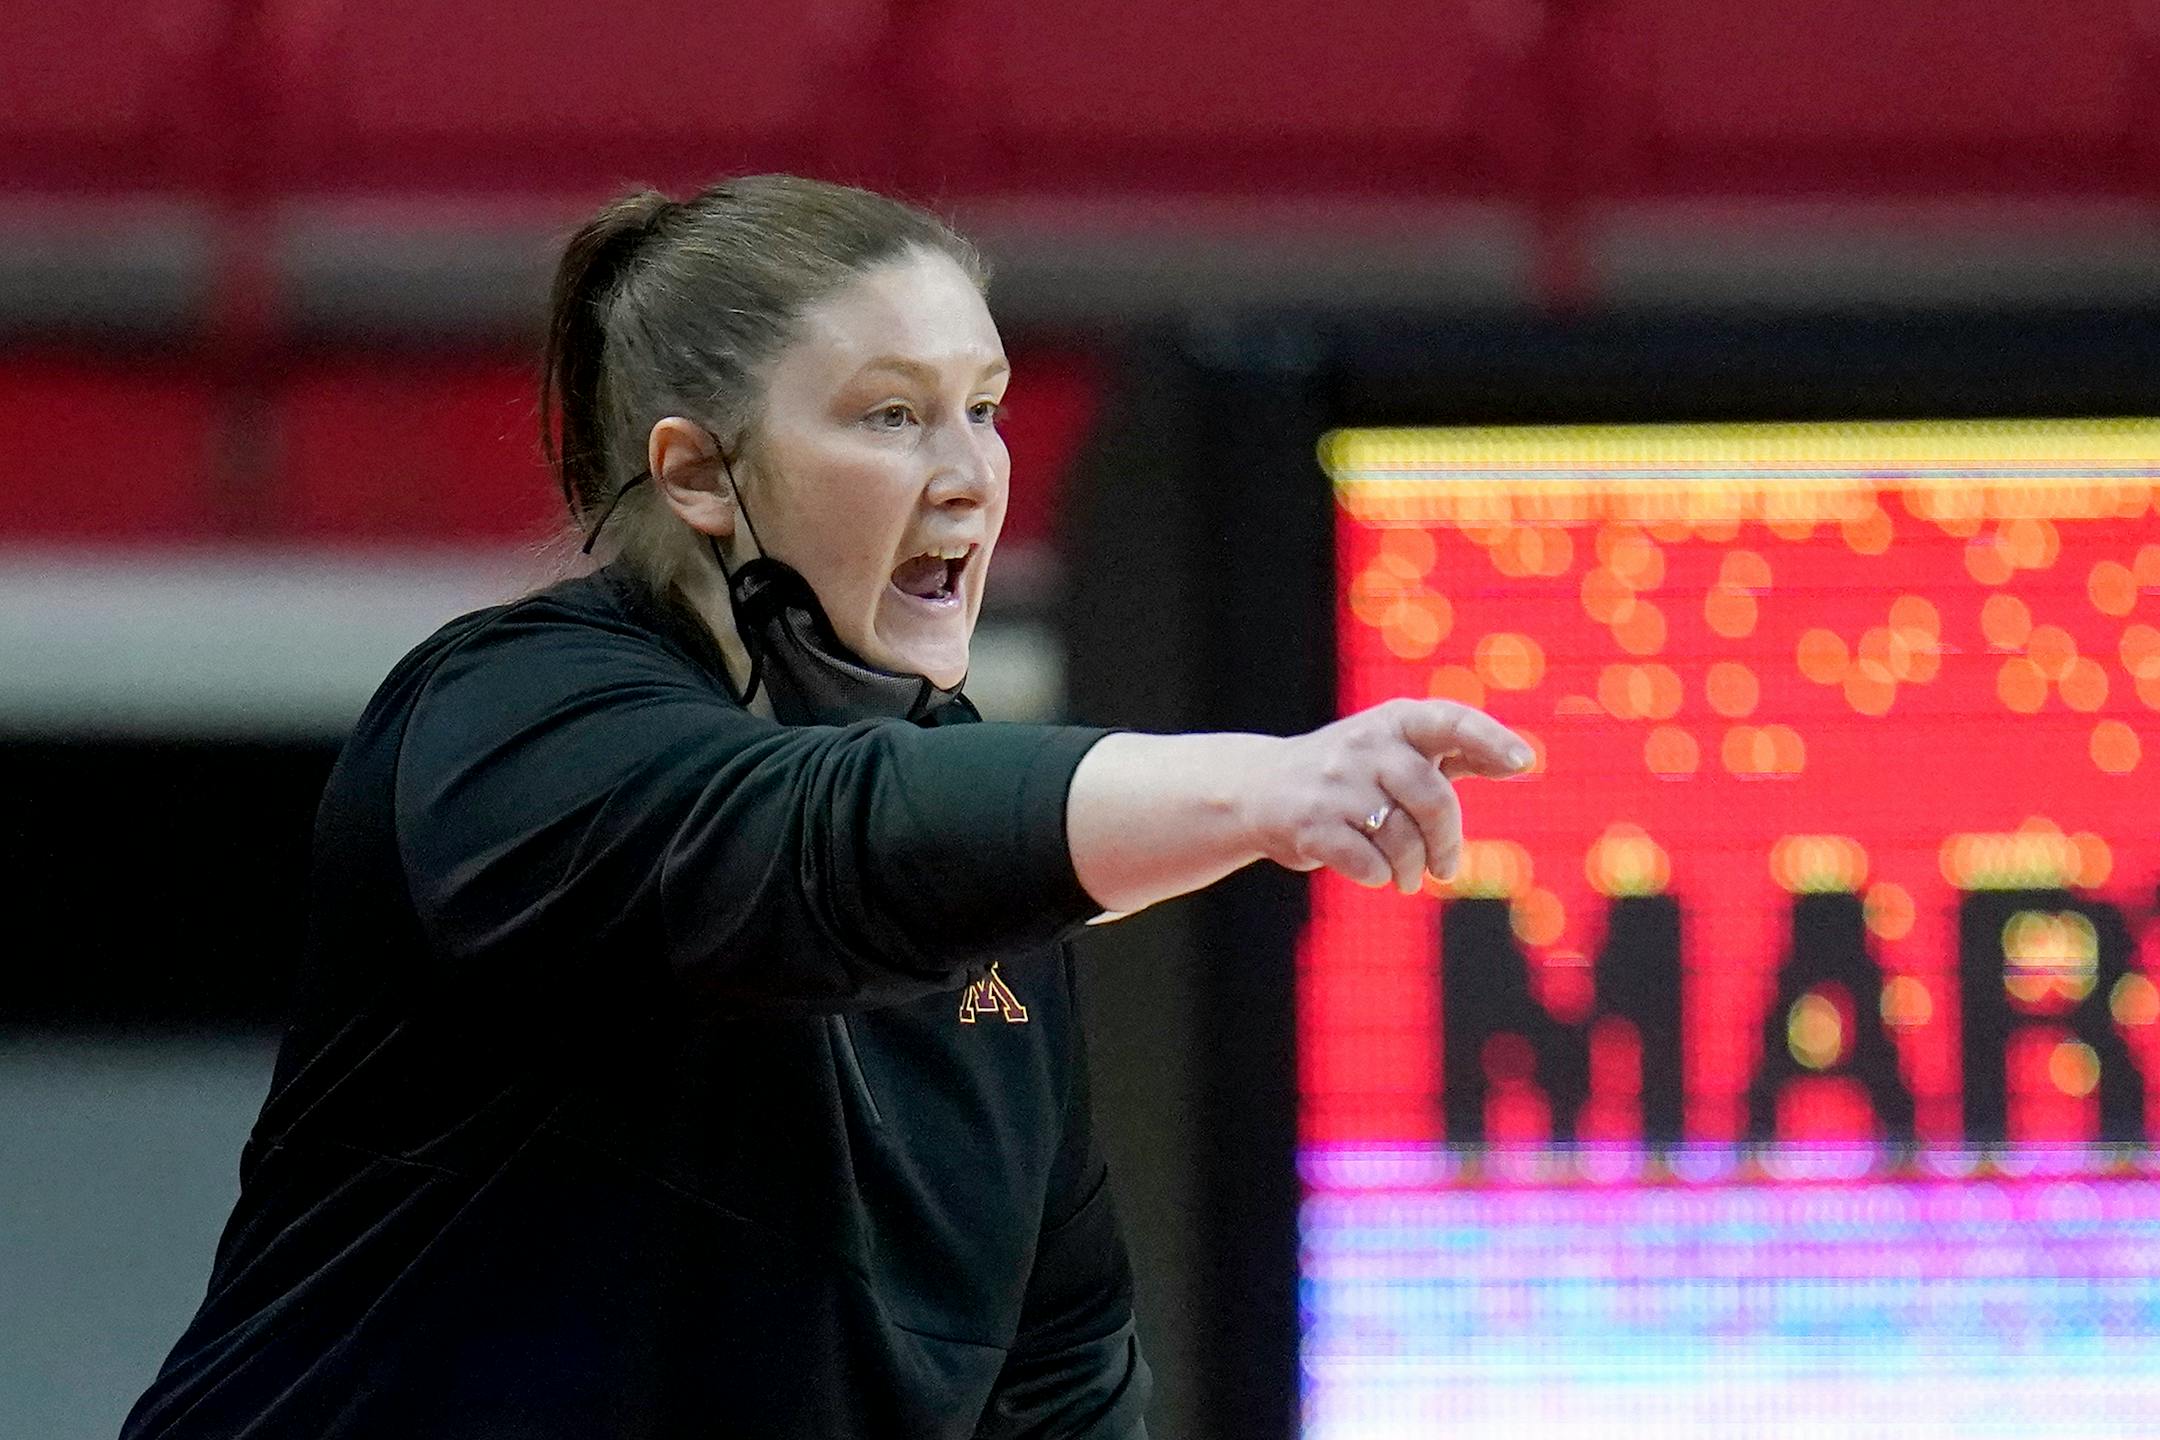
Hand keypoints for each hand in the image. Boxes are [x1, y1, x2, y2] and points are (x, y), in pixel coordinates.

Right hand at [1242, 698, 1532, 893]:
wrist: (1258, 790)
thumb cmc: (1349, 774)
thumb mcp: (1398, 751)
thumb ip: (1456, 752)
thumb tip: (1523, 761)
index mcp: (1394, 721)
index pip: (1451, 720)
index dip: (1491, 739)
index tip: (1526, 763)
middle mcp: (1364, 743)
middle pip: (1432, 798)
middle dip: (1447, 843)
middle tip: (1446, 869)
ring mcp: (1333, 782)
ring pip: (1401, 840)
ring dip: (1411, 869)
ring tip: (1406, 876)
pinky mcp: (1309, 823)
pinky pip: (1368, 863)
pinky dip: (1378, 875)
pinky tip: (1371, 870)